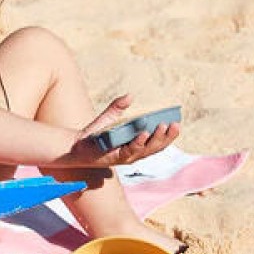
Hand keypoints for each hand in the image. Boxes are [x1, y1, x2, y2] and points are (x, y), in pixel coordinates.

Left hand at [65, 94, 180, 166]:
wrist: (76, 146)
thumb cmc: (95, 134)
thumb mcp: (109, 117)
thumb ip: (118, 107)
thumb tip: (130, 95)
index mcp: (137, 145)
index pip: (158, 142)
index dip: (169, 135)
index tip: (177, 123)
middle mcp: (134, 153)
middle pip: (156, 147)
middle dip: (167, 136)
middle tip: (175, 125)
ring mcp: (126, 157)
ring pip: (146, 149)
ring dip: (156, 138)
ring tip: (162, 126)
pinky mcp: (116, 158)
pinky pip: (130, 150)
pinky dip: (138, 142)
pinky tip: (143, 134)